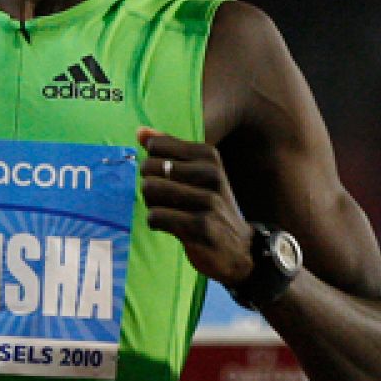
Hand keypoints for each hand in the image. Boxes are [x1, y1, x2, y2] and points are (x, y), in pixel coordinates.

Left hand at [137, 128, 253, 286]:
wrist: (241, 249)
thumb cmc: (211, 206)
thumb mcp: (198, 173)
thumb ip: (170, 150)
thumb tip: (140, 131)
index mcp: (209, 156)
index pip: (155, 146)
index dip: (152, 163)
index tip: (165, 177)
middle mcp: (210, 174)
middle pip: (149, 168)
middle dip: (149, 185)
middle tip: (165, 199)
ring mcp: (207, 201)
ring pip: (150, 191)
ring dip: (152, 204)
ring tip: (168, 211)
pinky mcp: (200, 227)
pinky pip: (155, 217)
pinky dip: (156, 222)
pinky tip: (170, 226)